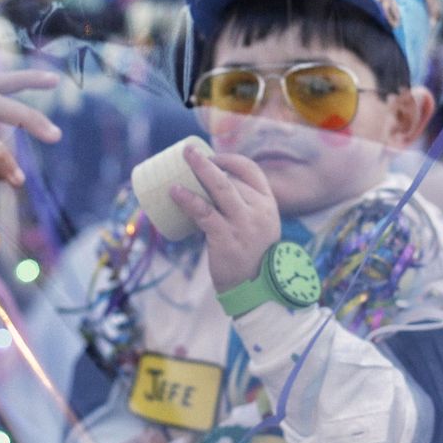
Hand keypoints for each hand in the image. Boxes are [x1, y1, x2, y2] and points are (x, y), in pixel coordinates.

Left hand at [169, 146, 279, 293]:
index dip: (230, 160)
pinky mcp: (226, 238)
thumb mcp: (259, 227)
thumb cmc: (250, 257)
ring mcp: (243, 224)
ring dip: (200, 169)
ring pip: (220, 188)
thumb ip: (244, 209)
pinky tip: (174, 191)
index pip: (252, 171)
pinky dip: (188, 199)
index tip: (212, 158)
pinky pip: (204, 212)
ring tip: (183, 158)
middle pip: (232, 178)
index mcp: (269, 205)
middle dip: (208, 162)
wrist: (254, 289)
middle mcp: (259, 211)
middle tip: (188, 152)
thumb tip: (208, 191)